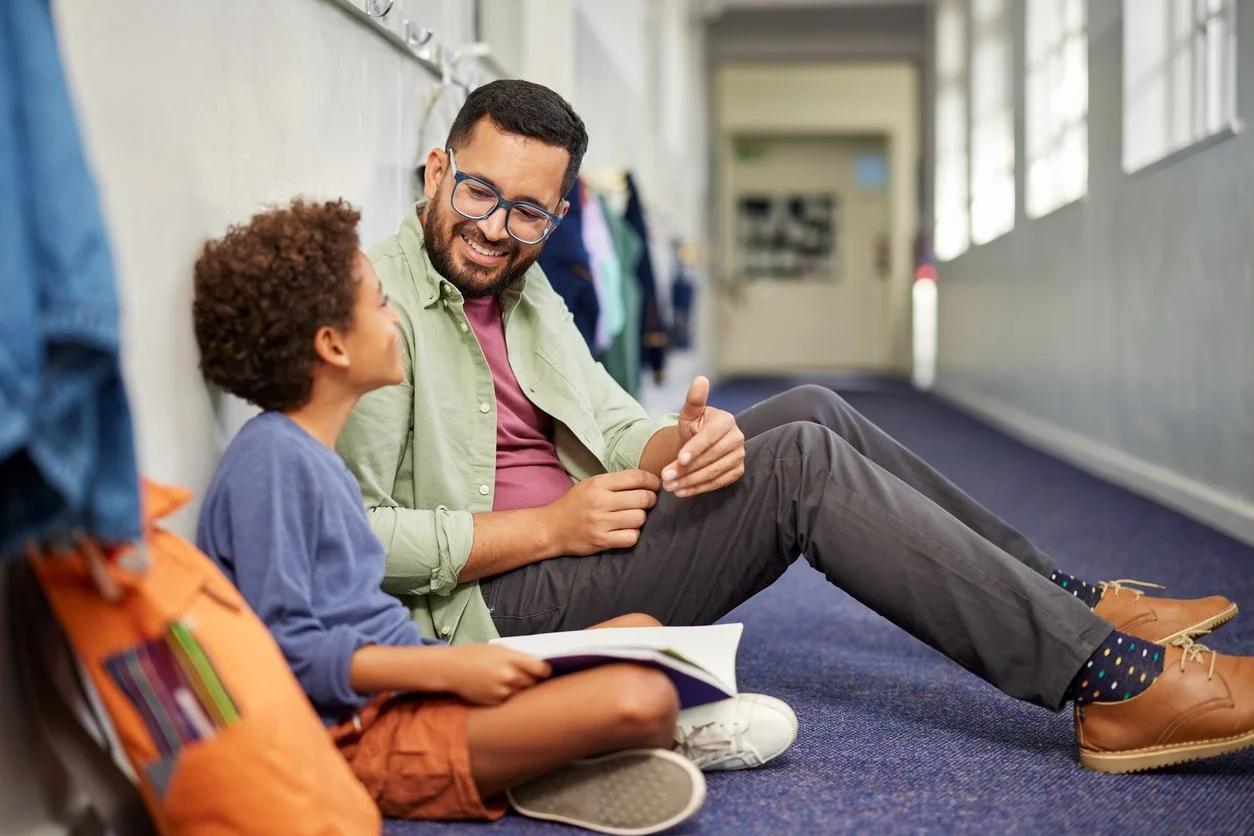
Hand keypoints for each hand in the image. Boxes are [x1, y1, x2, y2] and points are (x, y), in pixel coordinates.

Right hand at [443, 645, 551, 705]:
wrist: (452, 669)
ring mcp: (502, 691)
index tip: (545, 673)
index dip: (545, 672)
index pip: (541, 669)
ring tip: (505, 681)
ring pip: (521, 693)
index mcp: (512, 658)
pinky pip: (508, 700)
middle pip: (533, 683)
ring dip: (518, 689)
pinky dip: (506, 696)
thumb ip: (518, 657)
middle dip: (531, 680)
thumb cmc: (476, 655)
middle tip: (524, 677)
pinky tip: (495, 688)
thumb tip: (537, 665)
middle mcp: (509, 676)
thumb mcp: (499, 649)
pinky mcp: (495, 702)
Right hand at [542, 469, 660, 554]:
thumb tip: (646, 481)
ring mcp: (601, 523)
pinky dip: (633, 535)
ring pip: (640, 518)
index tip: (655, 485)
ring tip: (633, 517)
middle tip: (647, 502)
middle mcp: (600, 501)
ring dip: (641, 518)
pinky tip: (626, 531)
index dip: (652, 481)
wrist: (551, 528)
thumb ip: (616, 482)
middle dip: (650, 500)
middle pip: (643, 498)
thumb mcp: (591, 484)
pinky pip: (632, 537)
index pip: (636, 477)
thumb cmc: (575, 504)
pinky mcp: (602, 541)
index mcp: (599, 484)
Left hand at [663, 376, 744, 497]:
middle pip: (710, 457)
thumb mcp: (689, 414)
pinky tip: (682, 492)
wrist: (699, 444)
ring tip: (670, 487)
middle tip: (665, 478)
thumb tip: (700, 379)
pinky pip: (718, 483)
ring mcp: (739, 456)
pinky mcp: (737, 471)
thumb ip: (694, 399)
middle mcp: (737, 438)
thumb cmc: (693, 426)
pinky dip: (699, 489)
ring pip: (713, 472)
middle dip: (686, 469)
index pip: (709, 437)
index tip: (679, 460)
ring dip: (690, 482)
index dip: (694, 449)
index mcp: (725, 420)